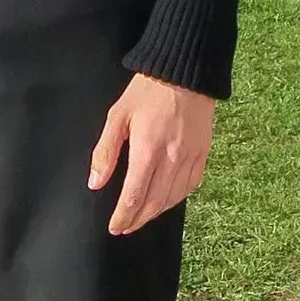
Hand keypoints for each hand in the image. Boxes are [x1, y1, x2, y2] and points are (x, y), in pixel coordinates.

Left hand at [89, 72, 215, 233]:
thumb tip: (96, 183)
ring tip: (141, 218)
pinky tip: (166, 200)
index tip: (115, 227)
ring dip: (156, 213)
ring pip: (173, 198)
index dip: (123, 216)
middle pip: (154, 203)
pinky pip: (191, 185)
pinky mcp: (203, 153)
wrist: (185, 73)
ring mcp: (190, 157)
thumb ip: (105, 152)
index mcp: (147, 150)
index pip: (134, 196)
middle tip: (125, 227)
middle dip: (138, 220)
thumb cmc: (146, 92)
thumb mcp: (117, 116)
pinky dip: (177, 198)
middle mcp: (171, 159)